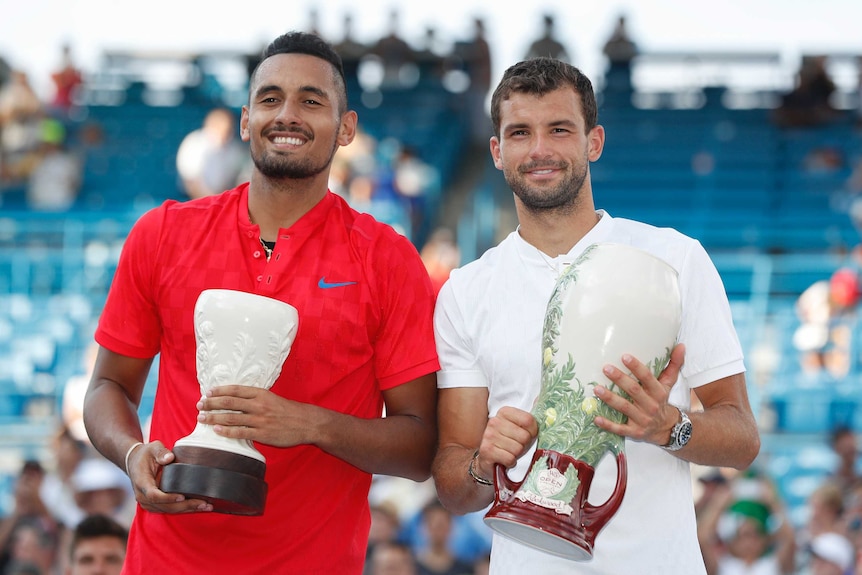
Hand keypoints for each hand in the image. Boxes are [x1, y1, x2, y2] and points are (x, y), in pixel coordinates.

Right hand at [125, 440, 212, 513]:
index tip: (182, 497)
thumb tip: (169, 458)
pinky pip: (169, 509)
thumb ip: (160, 452)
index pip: (154, 495)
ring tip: (206, 506)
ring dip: (187, 509)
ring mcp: (148, 502)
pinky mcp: (155, 504)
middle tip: (204, 504)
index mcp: (142, 482)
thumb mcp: (152, 448)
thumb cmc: (145, 454)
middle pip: (164, 506)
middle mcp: (143, 496)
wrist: (135, 462)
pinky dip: (184, 508)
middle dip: (185, 506)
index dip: (168, 498)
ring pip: (168, 510)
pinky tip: (199, 506)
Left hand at [196, 385, 314, 447]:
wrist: (306, 422)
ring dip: (214, 417)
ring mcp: (260, 419)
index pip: (235, 390)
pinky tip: (216, 430)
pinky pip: (240, 432)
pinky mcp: (262, 433)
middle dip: (212, 403)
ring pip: (231, 417)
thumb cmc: (288, 411)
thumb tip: (236, 399)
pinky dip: (226, 431)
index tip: (208, 392)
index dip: (219, 391)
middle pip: (229, 402)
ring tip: (202, 418)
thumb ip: (256, 398)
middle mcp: (259, 405)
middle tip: (200, 405)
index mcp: (261, 394)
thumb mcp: (272, 398)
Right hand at [475, 406, 537, 477]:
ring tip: (509, 452)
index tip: (528, 436)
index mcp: (504, 412)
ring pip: (518, 449)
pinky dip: (510, 462)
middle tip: (516, 446)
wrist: (486, 458)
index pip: (529, 420)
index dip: (533, 432)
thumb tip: (539, 399)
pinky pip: (510, 459)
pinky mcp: (487, 450)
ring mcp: (489, 435)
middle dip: (524, 446)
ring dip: (516, 455)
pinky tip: (504, 459)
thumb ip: (528, 417)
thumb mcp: (516, 427)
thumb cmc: (506, 442)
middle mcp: (495, 421)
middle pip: (525, 437)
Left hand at [593, 343, 685, 444]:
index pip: (648, 378)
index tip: (624, 356)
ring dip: (610, 399)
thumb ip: (674, 364)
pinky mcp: (635, 432)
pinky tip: (596, 418)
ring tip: (596, 388)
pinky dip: (608, 425)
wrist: (668, 428)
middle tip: (606, 368)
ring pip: (625, 408)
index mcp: (658, 392)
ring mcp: (642, 420)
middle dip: (620, 379)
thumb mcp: (669, 383)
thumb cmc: (662, 400)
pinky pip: (620, 429)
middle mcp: (651, 405)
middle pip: (634, 391)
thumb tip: (681, 346)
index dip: (636, 367)